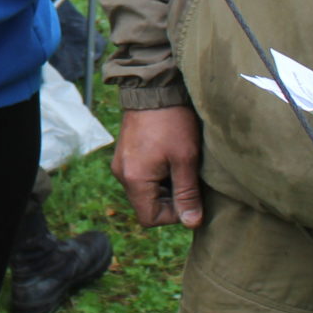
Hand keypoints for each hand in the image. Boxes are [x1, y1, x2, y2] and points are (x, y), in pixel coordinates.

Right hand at [112, 104, 202, 227]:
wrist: (154, 89)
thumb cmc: (171, 122)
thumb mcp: (185, 159)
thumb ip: (187, 194)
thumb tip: (191, 223)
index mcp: (134, 179)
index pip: (150, 218)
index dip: (173, 215)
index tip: (189, 196)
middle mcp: (122, 174)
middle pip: (147, 205)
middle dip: (170, 200)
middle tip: (189, 180)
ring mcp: (121, 163)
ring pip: (145, 191)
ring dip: (165, 186)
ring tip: (181, 166)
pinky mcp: (125, 154)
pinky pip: (141, 177)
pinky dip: (158, 175)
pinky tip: (170, 158)